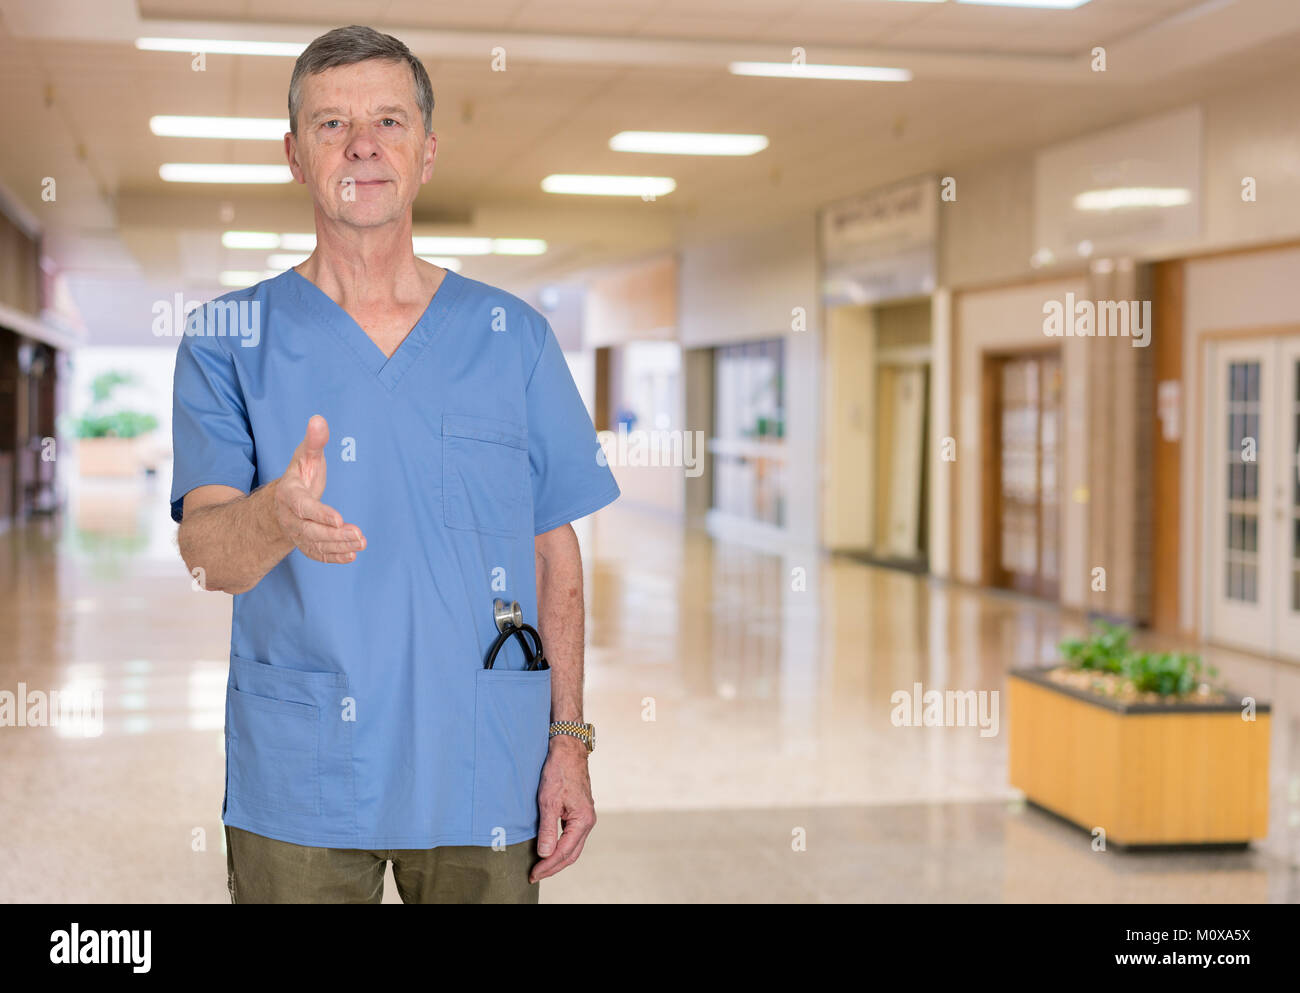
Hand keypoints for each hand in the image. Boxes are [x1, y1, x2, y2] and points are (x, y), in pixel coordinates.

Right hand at [273, 414, 365, 562]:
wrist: (284, 500)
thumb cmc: (300, 475)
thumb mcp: (305, 456)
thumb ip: (314, 441)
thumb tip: (318, 419)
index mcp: (288, 495)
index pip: (303, 507)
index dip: (320, 514)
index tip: (338, 519)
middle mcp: (290, 517)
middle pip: (310, 530)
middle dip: (334, 535)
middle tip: (358, 535)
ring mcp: (297, 533)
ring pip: (315, 544)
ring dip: (338, 546)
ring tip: (360, 542)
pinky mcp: (306, 544)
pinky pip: (318, 554)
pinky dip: (334, 557)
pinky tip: (352, 555)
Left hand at [530, 735, 594, 882]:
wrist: (568, 750)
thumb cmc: (559, 771)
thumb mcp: (548, 801)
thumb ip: (547, 829)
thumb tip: (544, 853)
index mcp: (583, 820)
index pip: (564, 852)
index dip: (548, 865)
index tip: (533, 873)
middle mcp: (587, 821)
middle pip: (572, 854)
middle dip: (553, 867)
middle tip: (535, 875)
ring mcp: (585, 817)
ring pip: (573, 846)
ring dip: (557, 859)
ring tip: (541, 867)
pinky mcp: (579, 812)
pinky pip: (572, 836)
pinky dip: (561, 847)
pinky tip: (550, 849)